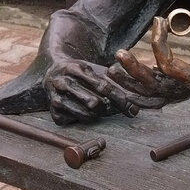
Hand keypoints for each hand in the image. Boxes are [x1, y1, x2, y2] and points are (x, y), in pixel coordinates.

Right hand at [43, 58, 164, 124]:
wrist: (52, 72)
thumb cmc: (82, 74)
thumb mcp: (96, 70)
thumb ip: (115, 82)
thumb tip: (137, 103)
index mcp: (76, 68)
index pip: (104, 86)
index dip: (121, 99)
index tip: (133, 110)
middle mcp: (62, 82)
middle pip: (95, 103)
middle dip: (110, 108)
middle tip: (115, 108)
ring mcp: (55, 97)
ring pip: (86, 115)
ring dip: (99, 115)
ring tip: (100, 109)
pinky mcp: (52, 112)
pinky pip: (76, 122)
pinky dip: (83, 118)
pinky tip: (83, 111)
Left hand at [114, 7, 189, 96]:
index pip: (170, 68)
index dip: (160, 45)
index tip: (159, 21)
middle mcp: (187, 90)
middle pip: (153, 87)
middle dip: (134, 71)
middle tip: (120, 54)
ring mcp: (180, 93)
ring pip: (148, 95)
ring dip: (129, 85)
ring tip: (111, 71)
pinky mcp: (176, 90)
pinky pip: (151, 96)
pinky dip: (135, 92)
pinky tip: (121, 81)